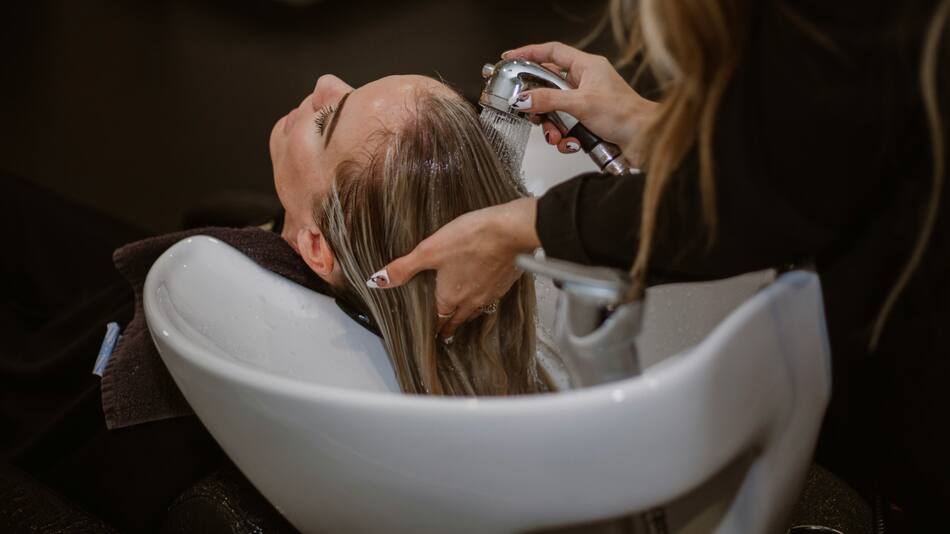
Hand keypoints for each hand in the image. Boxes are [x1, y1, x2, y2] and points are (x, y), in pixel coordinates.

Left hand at [366, 197, 539, 339]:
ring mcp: (491, 293)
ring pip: (476, 310)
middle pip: (458, 319)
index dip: (435, 328)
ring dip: (468, 313)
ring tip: (463, 314)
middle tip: (446, 331)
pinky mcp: (505, 283)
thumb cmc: (471, 239)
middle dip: (450, 325)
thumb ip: (403, 268)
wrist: (511, 232)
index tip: (433, 335)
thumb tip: (377, 281)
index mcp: (450, 297)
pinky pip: (492, 296)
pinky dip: (485, 296)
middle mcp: (471, 301)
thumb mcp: (429, 250)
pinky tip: (485, 287)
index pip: (440, 320)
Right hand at [503, 42, 656, 165]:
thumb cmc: (626, 114)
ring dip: (552, 126)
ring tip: (556, 136)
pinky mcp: (589, 121)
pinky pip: (566, 127)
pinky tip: (571, 143)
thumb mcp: (580, 104)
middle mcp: (587, 82)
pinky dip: (565, 138)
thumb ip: (548, 100)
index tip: (510, 58)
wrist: (645, 140)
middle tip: (530, 112)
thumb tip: (523, 99)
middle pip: (549, 86)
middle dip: (539, 104)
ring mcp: (587, 102)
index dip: (529, 53)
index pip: (552, 52)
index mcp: (587, 66)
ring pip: (556, 111)